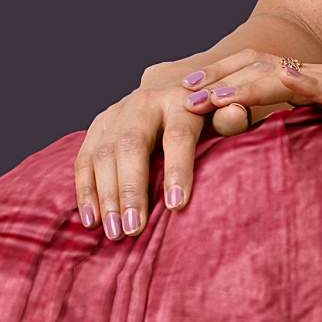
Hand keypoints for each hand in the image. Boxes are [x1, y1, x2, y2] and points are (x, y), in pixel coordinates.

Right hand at [73, 53, 231, 240]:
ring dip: (106, 197)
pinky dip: (86, 191)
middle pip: (131, 145)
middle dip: (130, 190)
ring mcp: (117, 113)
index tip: (177, 204)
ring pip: (103, 154)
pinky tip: (91, 220)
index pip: (178, 135)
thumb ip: (231, 119)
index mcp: (180, 100)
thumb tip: (237, 115)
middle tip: (134, 229)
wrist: (175, 88)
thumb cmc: (207, 113)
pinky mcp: (99, 125)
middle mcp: (144, 103)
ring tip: (114, 233)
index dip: (177, 168)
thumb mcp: (224, 113)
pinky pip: (84, 159)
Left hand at [182, 50, 321, 141]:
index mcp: (299, 79)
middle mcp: (311, 72)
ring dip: (246, 84)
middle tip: (184, 95)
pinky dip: (304, 82)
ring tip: (216, 96)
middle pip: (256, 66)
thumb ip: (289, 122)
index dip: (216, 76)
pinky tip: (282, 80)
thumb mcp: (321, 123)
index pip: (250, 70)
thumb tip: (250, 140)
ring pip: (283, 76)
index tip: (183, 91)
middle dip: (218, 78)